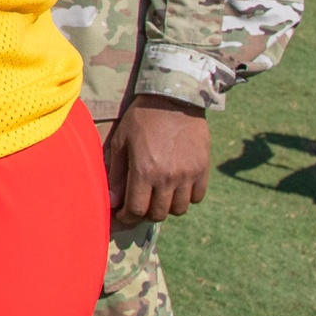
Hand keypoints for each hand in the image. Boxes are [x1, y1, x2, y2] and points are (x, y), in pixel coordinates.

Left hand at [106, 95, 211, 223]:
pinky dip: (186, 198)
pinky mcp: (203, 170)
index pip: (136, 209)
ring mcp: (188, 175)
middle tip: (139, 205)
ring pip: (179, 209)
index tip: (122, 213)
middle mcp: (168, 177)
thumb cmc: (141, 118)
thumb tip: (111, 201)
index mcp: (144, 170)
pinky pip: (197, 197)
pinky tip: (175, 187)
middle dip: (145, 214)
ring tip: (157, 195)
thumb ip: (116, 173)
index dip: (127, 216)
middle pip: (158, 214)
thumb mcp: (121, 142)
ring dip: (166, 207)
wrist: (174, 99)